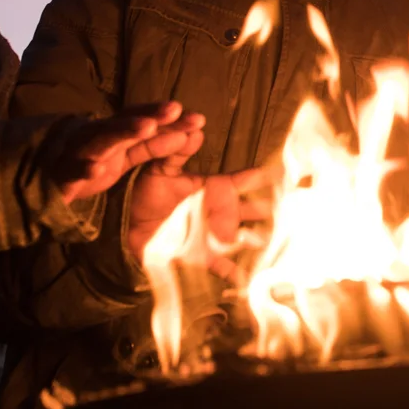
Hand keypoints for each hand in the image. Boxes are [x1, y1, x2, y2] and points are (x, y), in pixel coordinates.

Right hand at [51, 100, 203, 203]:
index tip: (193, 114)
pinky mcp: (64, 174)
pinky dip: (83, 169)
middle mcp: (98, 135)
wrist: (42, 179)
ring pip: (101, 139)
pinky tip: (96, 170)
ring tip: (146, 127)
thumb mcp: (127, 155)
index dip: (163, 113)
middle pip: (124, 122)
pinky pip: (73, 170)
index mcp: (114, 131)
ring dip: (123, 132)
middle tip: (175, 110)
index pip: (140, 117)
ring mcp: (79, 152)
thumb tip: (189, 133)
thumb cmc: (91, 162)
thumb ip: (153, 145)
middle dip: (148, 115)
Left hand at [125, 162, 275, 272]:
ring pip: (238, 237)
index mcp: (209, 190)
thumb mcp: (161, 168)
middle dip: (263, 210)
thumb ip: (178, 151)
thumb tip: (196, 131)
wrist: (124, 226)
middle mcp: (213, 212)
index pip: (238, 182)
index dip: (255, 179)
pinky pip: (219, 266)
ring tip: (270, 242)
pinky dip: (232, 272)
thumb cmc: (143, 194)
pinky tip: (245, 278)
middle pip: (245, 210)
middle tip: (284, 210)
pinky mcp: (198, 255)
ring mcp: (208, 235)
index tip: (276, 174)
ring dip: (254, 240)